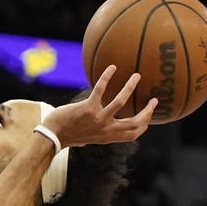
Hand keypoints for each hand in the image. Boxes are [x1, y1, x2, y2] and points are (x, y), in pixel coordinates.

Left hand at [42, 66, 156, 148]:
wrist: (52, 136)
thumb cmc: (69, 135)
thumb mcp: (90, 137)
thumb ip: (101, 132)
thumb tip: (105, 126)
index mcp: (108, 136)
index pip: (133, 134)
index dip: (145, 124)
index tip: (151, 114)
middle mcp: (106, 129)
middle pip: (134, 122)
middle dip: (147, 111)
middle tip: (154, 100)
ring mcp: (98, 118)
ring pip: (120, 102)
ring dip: (130, 87)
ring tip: (136, 76)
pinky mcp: (87, 108)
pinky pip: (100, 90)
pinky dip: (106, 77)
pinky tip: (111, 68)